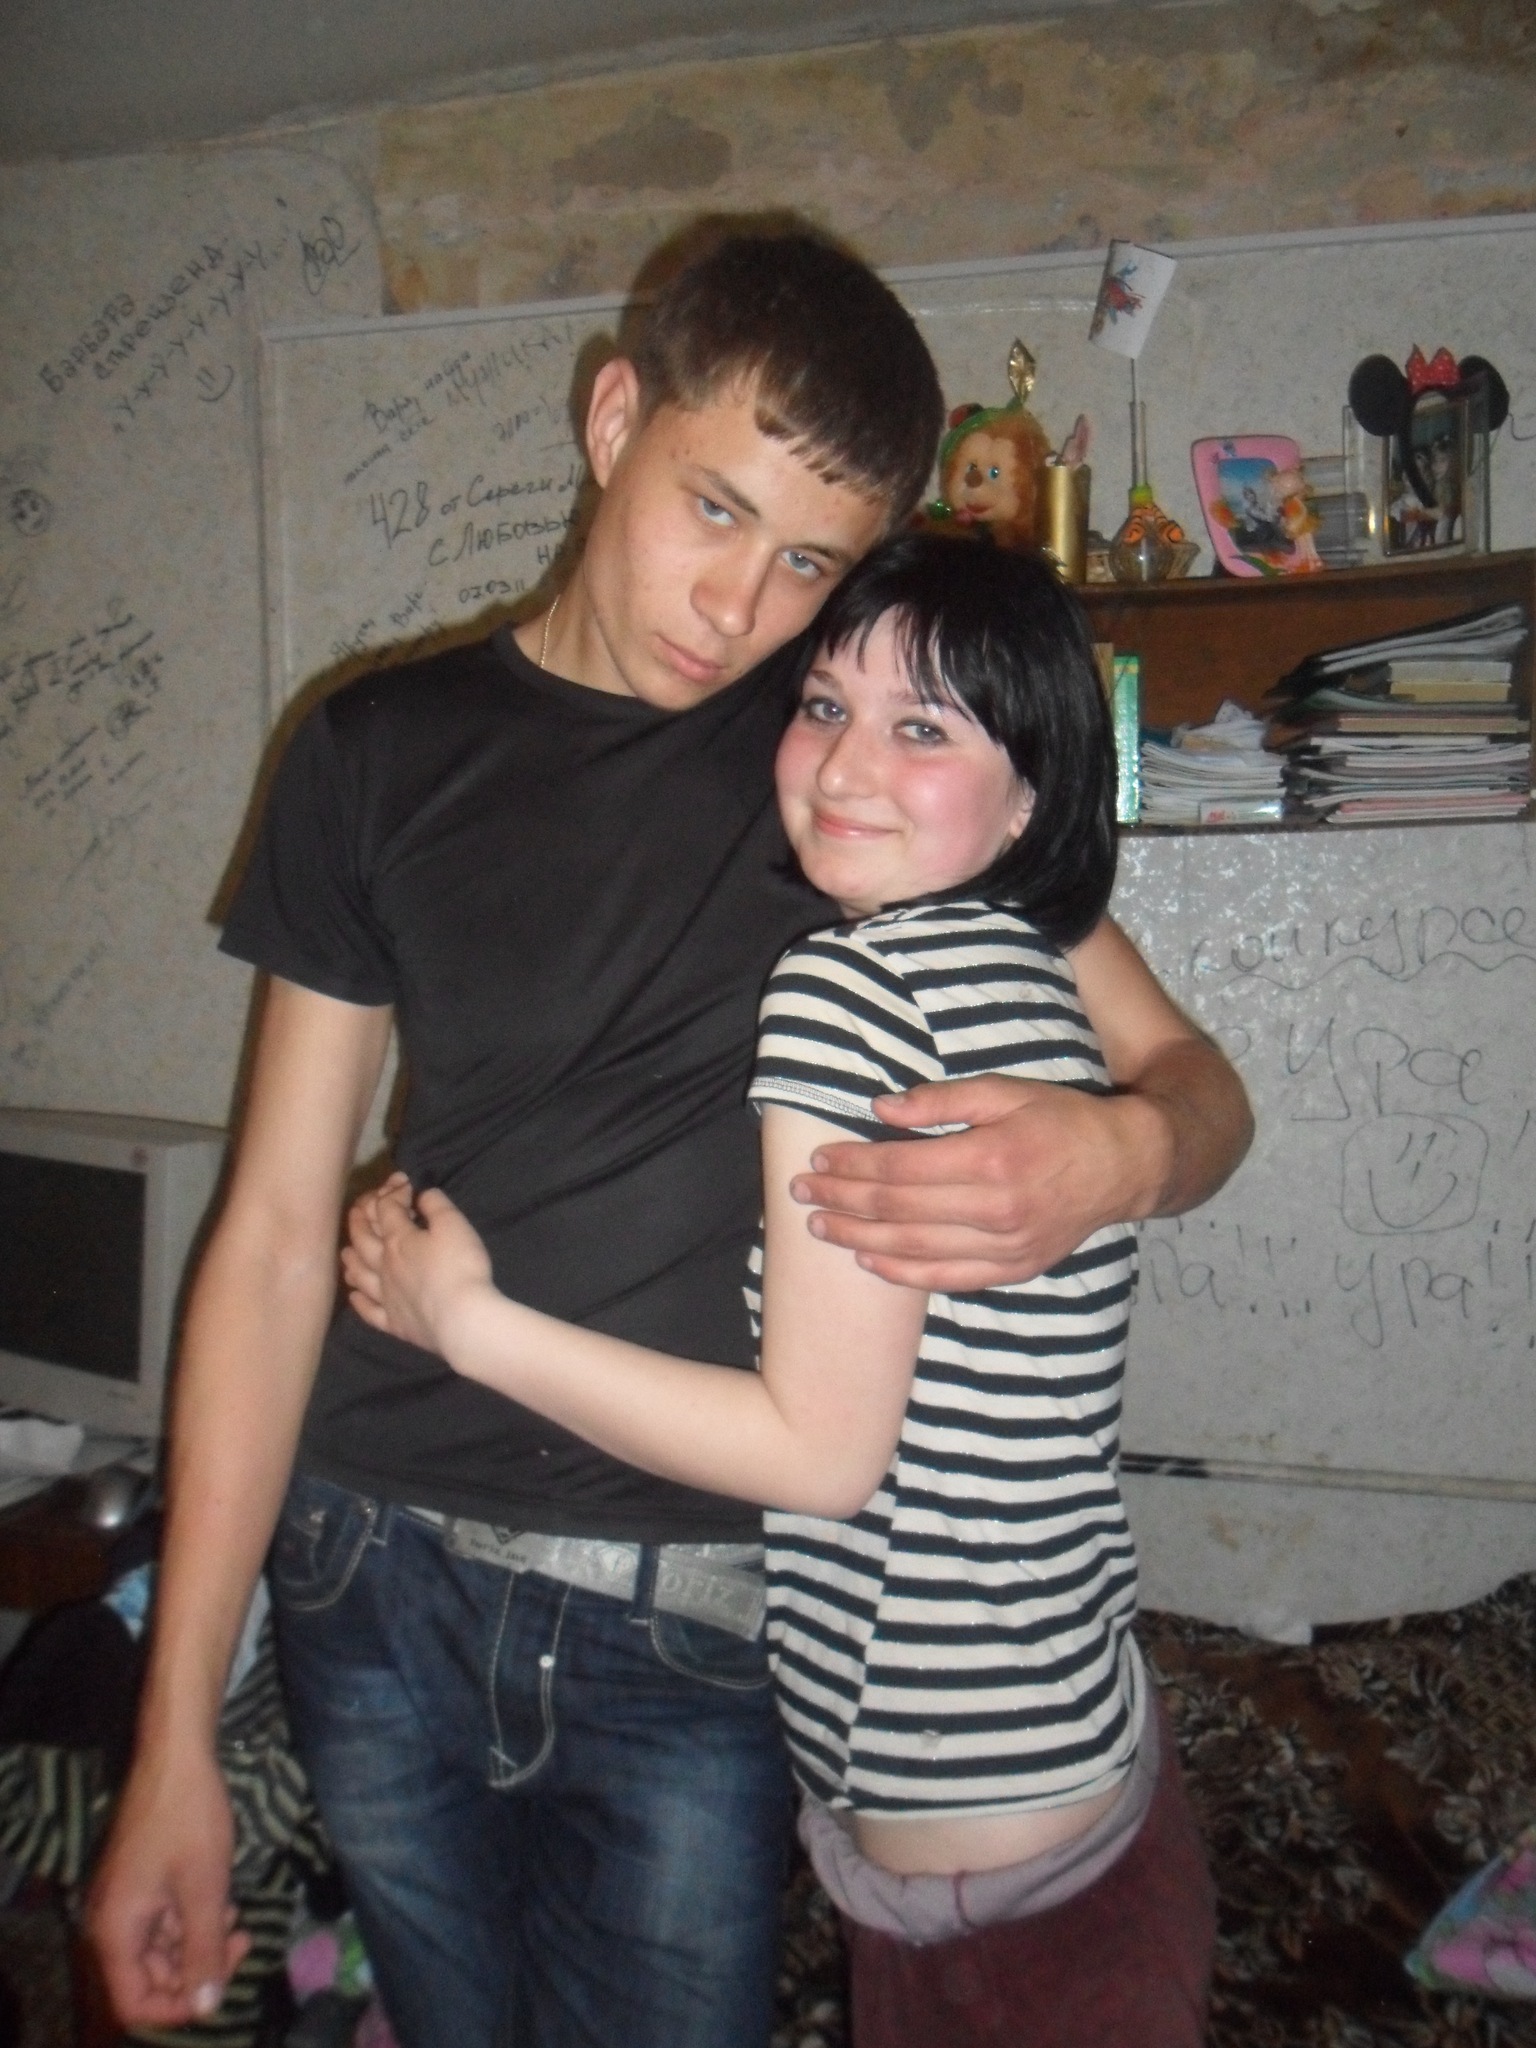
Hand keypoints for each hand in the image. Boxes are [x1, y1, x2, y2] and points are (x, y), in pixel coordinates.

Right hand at [86, 1743, 249, 2028]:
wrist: (175, 1754)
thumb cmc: (189, 1818)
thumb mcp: (206, 1889)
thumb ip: (204, 1951)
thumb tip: (207, 2007)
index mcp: (115, 1932)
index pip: (135, 2003)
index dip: (178, 2007)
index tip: (221, 1983)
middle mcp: (110, 1923)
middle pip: (148, 1978)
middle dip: (196, 1970)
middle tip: (242, 1941)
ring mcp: (123, 1901)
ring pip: (159, 1949)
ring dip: (198, 1943)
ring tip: (235, 1916)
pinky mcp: (137, 1882)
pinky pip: (161, 1921)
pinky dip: (191, 1919)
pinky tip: (223, 1900)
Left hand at [342, 1173, 493, 1352]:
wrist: (461, 1320)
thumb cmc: (460, 1268)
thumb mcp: (455, 1226)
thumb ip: (437, 1206)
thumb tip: (422, 1194)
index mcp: (400, 1239)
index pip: (388, 1209)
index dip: (392, 1192)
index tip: (403, 1182)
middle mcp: (384, 1266)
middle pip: (363, 1239)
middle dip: (359, 1220)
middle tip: (357, 1209)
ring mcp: (386, 1296)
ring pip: (360, 1275)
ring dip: (352, 1260)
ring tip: (347, 1252)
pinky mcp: (394, 1323)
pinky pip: (370, 1311)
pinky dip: (359, 1302)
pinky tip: (354, 1296)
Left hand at [789, 1075, 1161, 1289]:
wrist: (1124, 1166)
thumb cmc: (1060, 1120)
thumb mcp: (1005, 1091)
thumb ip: (942, 1100)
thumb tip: (881, 1109)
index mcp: (990, 1158)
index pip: (900, 1168)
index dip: (853, 1166)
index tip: (818, 1160)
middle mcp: (996, 1210)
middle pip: (898, 1210)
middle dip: (842, 1202)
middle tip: (801, 1194)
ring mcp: (1006, 1247)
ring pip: (914, 1249)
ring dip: (859, 1240)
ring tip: (820, 1228)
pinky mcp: (1014, 1270)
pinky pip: (947, 1279)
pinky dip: (903, 1273)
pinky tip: (869, 1262)